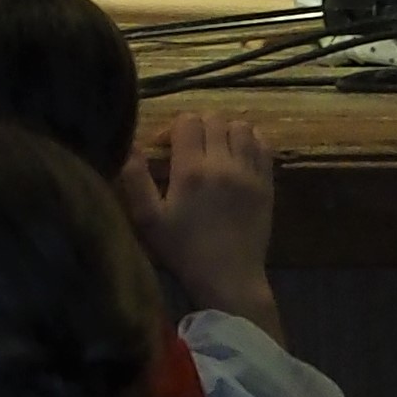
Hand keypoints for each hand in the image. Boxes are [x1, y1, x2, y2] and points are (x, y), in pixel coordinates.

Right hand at [121, 109, 281, 322]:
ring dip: (225, 131)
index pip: (188, 121)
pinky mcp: (267, 185)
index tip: (164, 149)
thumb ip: (135, 178)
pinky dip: (250, 142)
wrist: (229, 278)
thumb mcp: (147, 218)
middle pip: (215, 119)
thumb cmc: (183, 250)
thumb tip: (129, 143)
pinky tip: (237, 157)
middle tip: (188, 149)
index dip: (173, 128)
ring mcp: (250, 173)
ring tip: (214, 150)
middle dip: (198, 126)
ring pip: (242, 128)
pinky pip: (263, 146)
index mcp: (192, 170)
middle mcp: (224, 164)